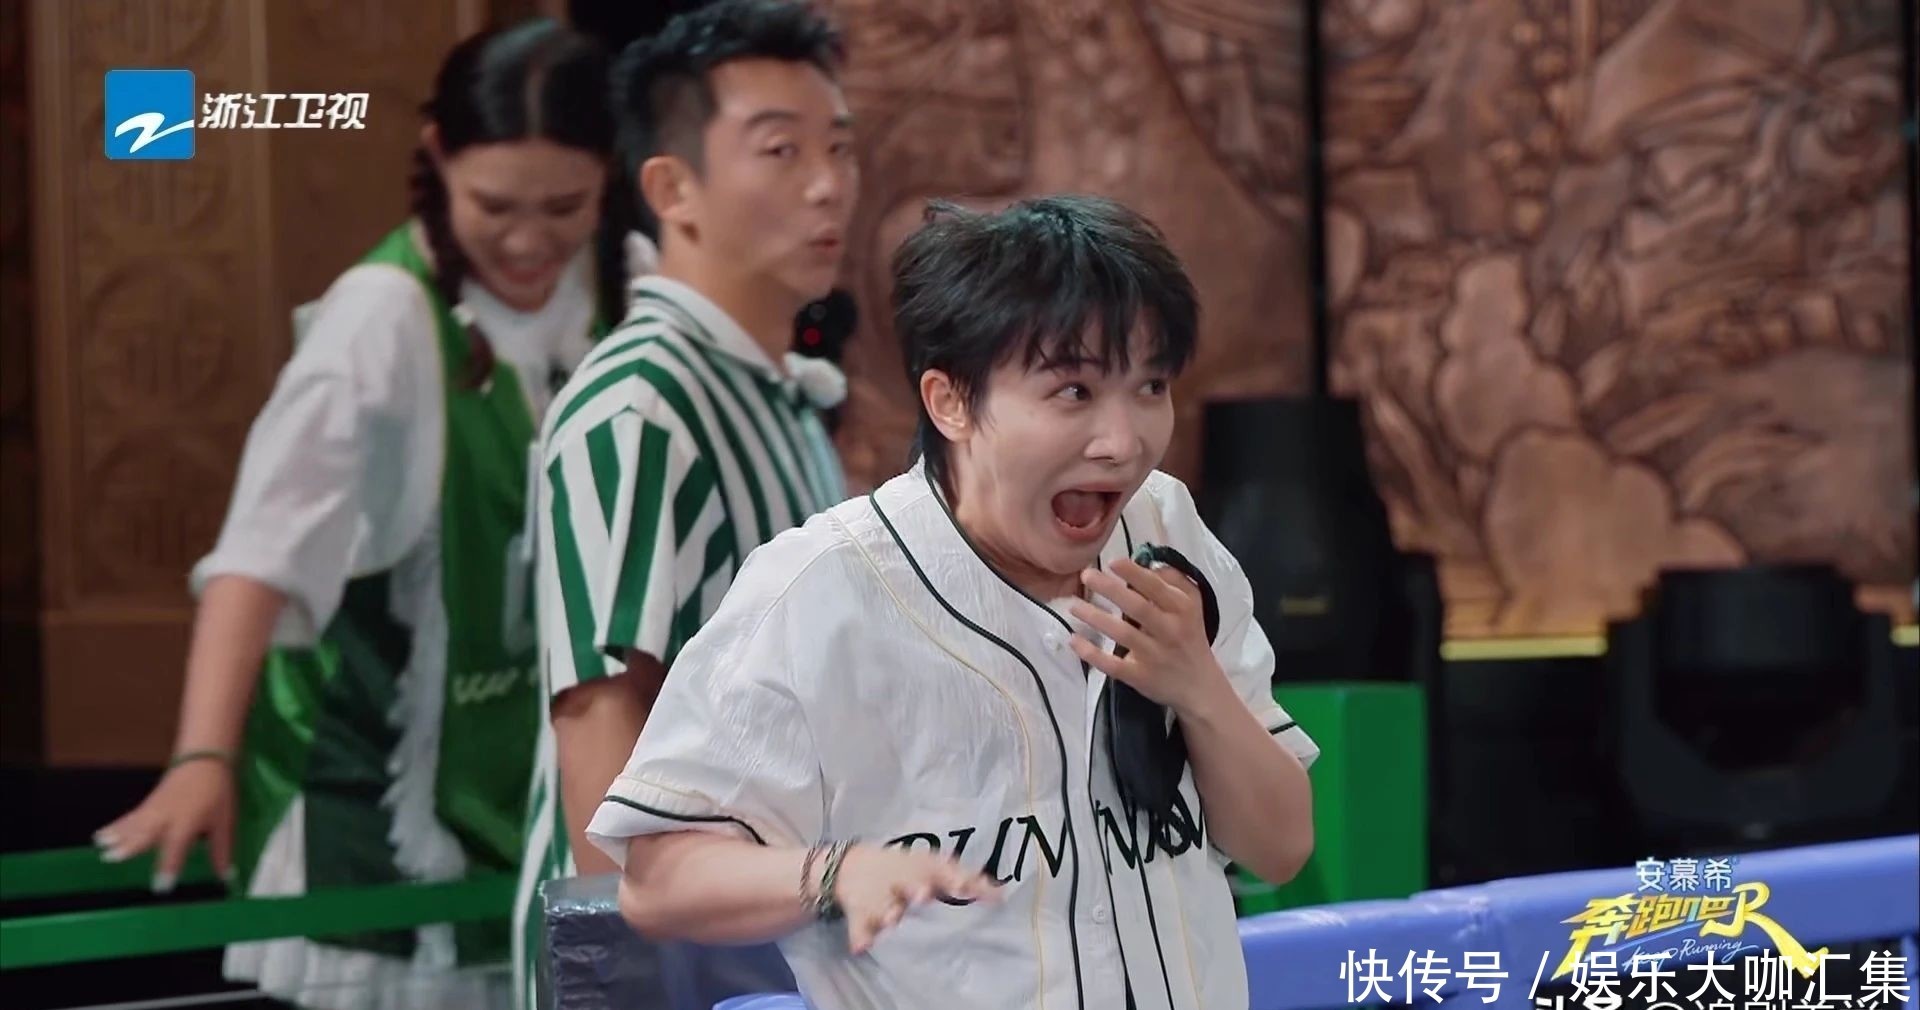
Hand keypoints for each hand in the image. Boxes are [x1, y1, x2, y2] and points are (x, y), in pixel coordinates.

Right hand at [94, 757, 234, 892]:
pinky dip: (115, 826)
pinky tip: (100, 835)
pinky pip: (129, 817)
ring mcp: (154, 809)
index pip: (177, 848)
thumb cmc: (217, 794)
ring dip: (117, 836)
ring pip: (133, 825)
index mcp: (188, 823)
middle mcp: (167, 817)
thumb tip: (227, 878)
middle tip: (113, 857)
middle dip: (130, 846)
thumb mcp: (224, 823)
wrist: (204, 761)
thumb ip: (221, 851)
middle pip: (146, 832)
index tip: (161, 887)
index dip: (169, 867)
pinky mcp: (147, 805)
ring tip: (102, 848)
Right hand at [831, 845, 1000, 954]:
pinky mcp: (860, 912)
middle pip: (910, 884)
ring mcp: (879, 896)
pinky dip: (860, 935)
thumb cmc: (907, 870)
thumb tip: (1002, 894)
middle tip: (924, 895)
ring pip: (884, 903)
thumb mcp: (933, 867)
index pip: (942, 871)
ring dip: (889, 910)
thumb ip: (964, 880)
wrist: (853, 865)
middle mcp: (901, 880)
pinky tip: (861, 946)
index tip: (966, 886)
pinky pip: (859, 925)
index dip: (955, 879)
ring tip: (891, 917)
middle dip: (918, 890)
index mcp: (922, 867)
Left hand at [1068, 558, 1230, 715]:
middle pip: (1138, 607)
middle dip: (1110, 589)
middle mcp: (1170, 631)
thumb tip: (1145, 562)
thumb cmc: (1189, 637)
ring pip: (1123, 634)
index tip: (1112, 562)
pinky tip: (1074, 640)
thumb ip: (1173, 581)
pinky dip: (1091, 653)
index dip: (1134, 573)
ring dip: (1095, 617)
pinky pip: (1112, 665)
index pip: (1157, 587)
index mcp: (1182, 609)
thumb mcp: (1191, 605)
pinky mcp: (1140, 677)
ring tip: (1073, 605)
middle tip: (1086, 575)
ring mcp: (1154, 656)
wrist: (1199, 687)